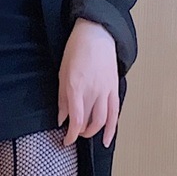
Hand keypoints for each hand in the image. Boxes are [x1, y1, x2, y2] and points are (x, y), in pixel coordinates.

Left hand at [57, 17, 119, 147]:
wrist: (96, 34)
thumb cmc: (77, 50)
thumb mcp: (62, 74)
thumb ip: (62, 99)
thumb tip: (61, 119)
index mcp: (76, 88)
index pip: (76, 120)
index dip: (70, 135)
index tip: (66, 141)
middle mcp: (93, 92)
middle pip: (88, 122)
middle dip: (80, 132)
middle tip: (74, 132)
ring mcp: (106, 91)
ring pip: (102, 120)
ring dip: (93, 131)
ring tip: (86, 133)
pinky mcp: (114, 89)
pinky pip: (115, 113)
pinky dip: (111, 129)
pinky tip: (107, 139)